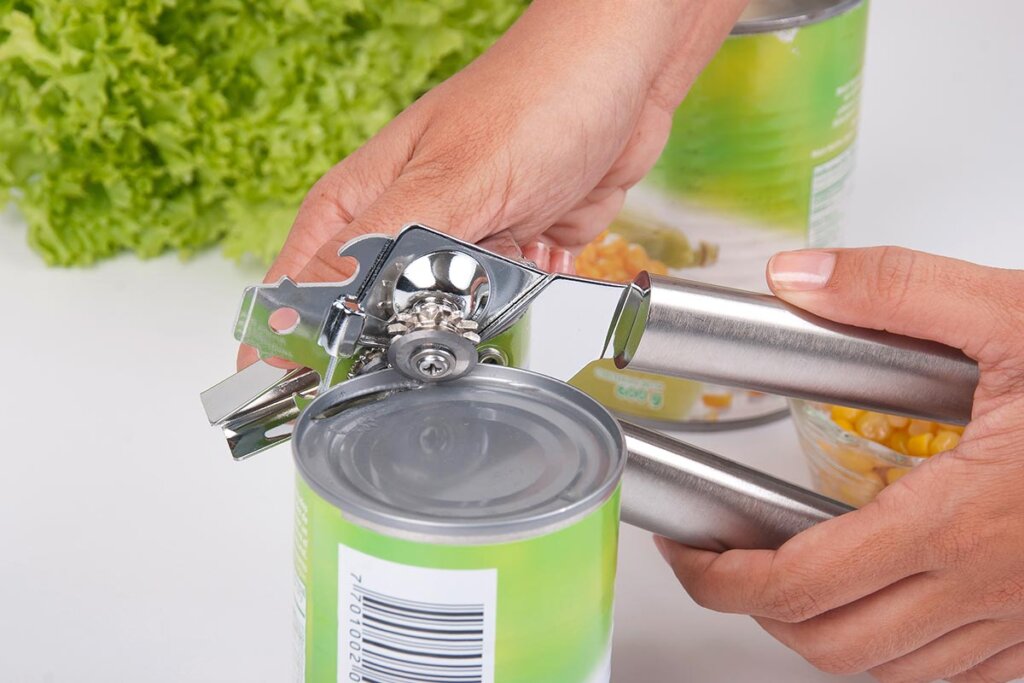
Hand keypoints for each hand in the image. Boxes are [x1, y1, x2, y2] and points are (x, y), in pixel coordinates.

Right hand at [240, 0, 745, 366]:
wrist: (630, 77)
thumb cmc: (535, 99)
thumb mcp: (447, 182)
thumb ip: (375, 251)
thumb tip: (296, 311)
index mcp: (361, 203)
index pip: (300, 293)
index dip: (297, 351)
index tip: (301, 403)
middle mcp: (406, 226)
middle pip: (378, 320)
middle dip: (411, 339)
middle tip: (449, 326)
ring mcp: (462, 242)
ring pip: (448, 319)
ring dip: (480, 317)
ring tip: (509, 274)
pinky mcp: (513, 252)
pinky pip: (506, 306)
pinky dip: (528, 299)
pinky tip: (544, 262)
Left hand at [656, 247, 1023, 681]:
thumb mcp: (1017, 317)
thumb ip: (896, 291)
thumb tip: (798, 279)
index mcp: (961, 522)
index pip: (799, 583)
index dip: (722, 577)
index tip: (691, 551)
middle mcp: (991, 594)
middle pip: (826, 640)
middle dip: (755, 606)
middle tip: (725, 557)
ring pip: (883, 670)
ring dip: (818, 630)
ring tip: (789, 574)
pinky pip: (952, 677)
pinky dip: (894, 652)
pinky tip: (887, 601)